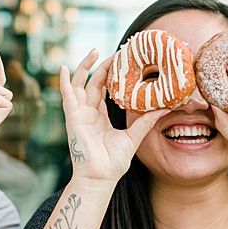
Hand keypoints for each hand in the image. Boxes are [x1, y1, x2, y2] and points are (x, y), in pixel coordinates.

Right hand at [60, 50, 165, 188]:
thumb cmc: (114, 163)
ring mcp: (79, 114)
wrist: (100, 177)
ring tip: (93, 51)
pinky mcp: (72, 117)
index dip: (111, 75)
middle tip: (115, 53)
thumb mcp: (134, 136)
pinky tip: (62, 68)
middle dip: (102, 67)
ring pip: (79, 84)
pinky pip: (66, 95)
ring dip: (84, 67)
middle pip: (93, 83)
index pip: (104, 90)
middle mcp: (88, 113)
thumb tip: (165, 107)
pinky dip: (63, 81)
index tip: (122, 62)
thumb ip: (146, 121)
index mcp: (100, 118)